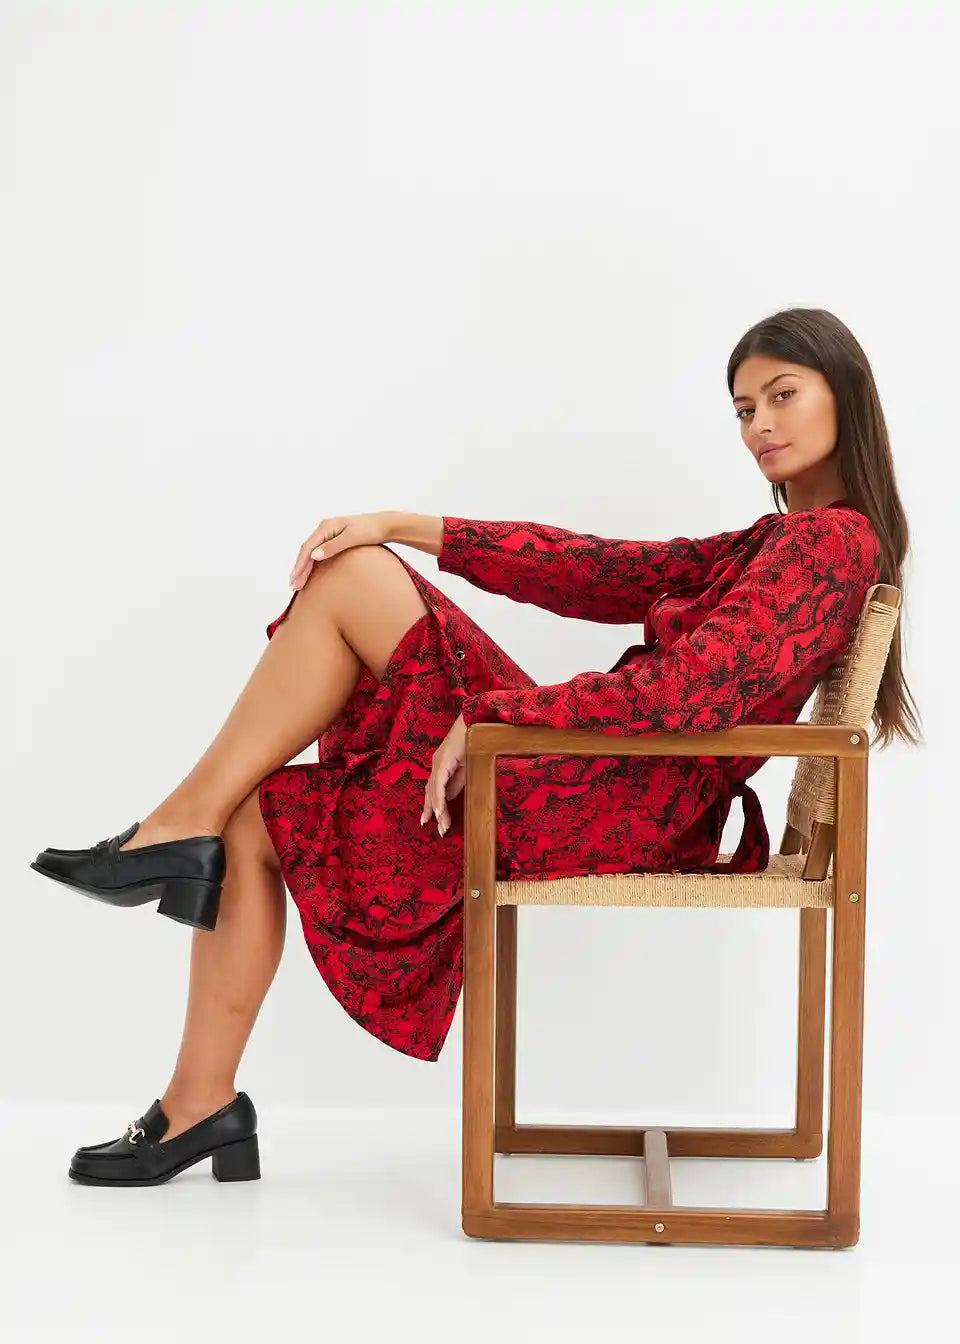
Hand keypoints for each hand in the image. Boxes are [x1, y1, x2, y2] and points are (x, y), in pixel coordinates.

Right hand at [289, 512, 390, 589]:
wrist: (384, 525)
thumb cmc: (370, 530)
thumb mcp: (352, 538)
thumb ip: (333, 546)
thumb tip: (314, 555)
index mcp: (326, 527)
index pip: (308, 548)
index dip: (300, 564)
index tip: (295, 578)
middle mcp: (324, 529)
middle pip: (307, 551)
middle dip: (300, 569)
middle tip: (294, 586)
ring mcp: (328, 535)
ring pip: (312, 553)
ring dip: (304, 568)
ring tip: (298, 584)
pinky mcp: (334, 541)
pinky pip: (319, 554)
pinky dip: (313, 565)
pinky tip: (310, 575)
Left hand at [421, 714, 466, 835]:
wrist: (477, 720)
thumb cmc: (475, 739)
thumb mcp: (467, 766)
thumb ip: (458, 780)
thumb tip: (451, 797)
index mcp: (442, 765)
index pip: (434, 789)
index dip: (433, 806)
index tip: (434, 821)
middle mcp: (437, 764)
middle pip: (431, 793)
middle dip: (433, 812)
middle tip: (438, 830)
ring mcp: (439, 762)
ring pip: (433, 791)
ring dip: (438, 810)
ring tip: (442, 827)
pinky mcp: (443, 762)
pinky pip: (439, 785)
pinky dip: (438, 799)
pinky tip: (440, 812)